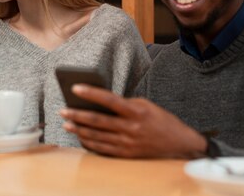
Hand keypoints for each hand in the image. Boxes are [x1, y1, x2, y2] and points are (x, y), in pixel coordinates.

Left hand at [60, 84, 206, 158]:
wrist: (179, 144)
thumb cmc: (160, 120)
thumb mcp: (145, 105)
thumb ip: (124, 104)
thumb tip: (99, 102)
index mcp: (136, 112)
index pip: (109, 100)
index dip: (91, 93)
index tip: (75, 88)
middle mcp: (131, 128)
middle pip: (98, 121)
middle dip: (77, 115)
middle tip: (63, 110)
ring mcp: (128, 144)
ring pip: (97, 137)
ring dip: (79, 130)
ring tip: (67, 124)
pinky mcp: (126, 155)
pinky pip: (103, 149)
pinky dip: (89, 143)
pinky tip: (80, 137)